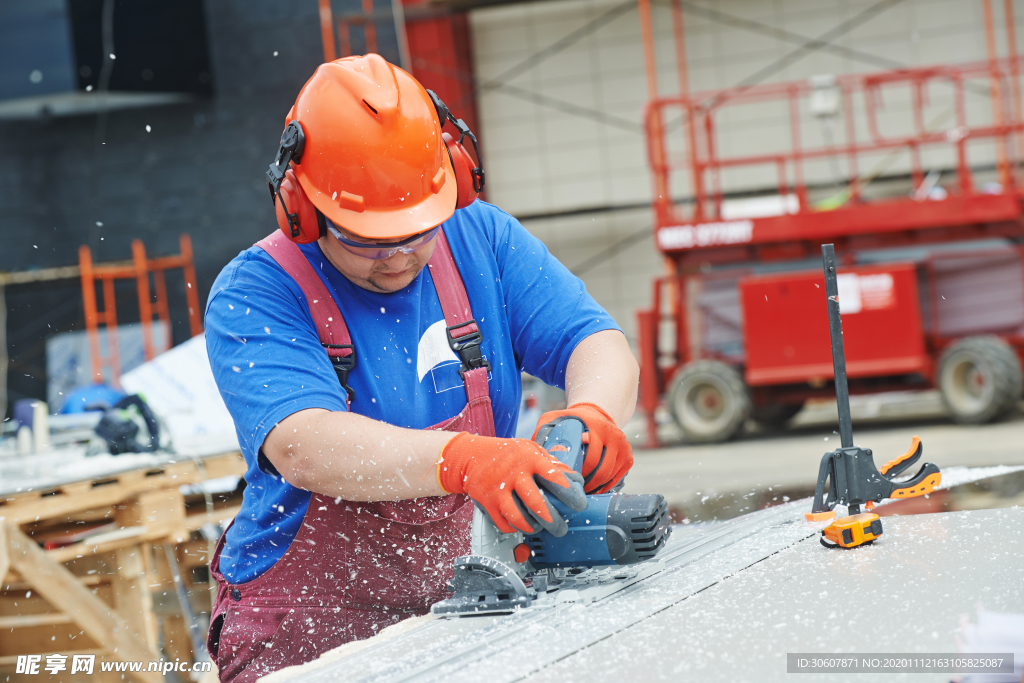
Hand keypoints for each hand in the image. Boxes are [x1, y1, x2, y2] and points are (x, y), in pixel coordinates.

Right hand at [437, 432, 585, 534]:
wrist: (473, 455)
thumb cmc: (507, 453)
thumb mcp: (529, 449)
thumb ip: (550, 462)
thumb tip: (573, 477)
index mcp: (529, 459)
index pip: (553, 476)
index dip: (568, 491)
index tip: (578, 503)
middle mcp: (514, 474)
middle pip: (536, 503)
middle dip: (553, 520)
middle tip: (561, 527)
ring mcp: (499, 489)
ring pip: (517, 517)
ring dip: (531, 527)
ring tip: (538, 528)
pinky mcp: (487, 501)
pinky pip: (502, 522)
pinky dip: (513, 528)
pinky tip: (520, 526)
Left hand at [533, 403, 632, 493]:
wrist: (596, 414)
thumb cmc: (571, 420)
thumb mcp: (554, 418)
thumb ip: (542, 431)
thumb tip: (529, 453)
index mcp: (596, 426)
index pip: (589, 458)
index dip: (578, 474)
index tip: (567, 482)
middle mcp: (613, 434)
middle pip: (600, 469)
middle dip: (586, 484)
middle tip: (573, 492)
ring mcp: (623, 446)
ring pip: (609, 476)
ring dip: (595, 488)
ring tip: (581, 493)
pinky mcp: (628, 456)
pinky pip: (617, 478)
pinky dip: (606, 487)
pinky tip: (593, 491)